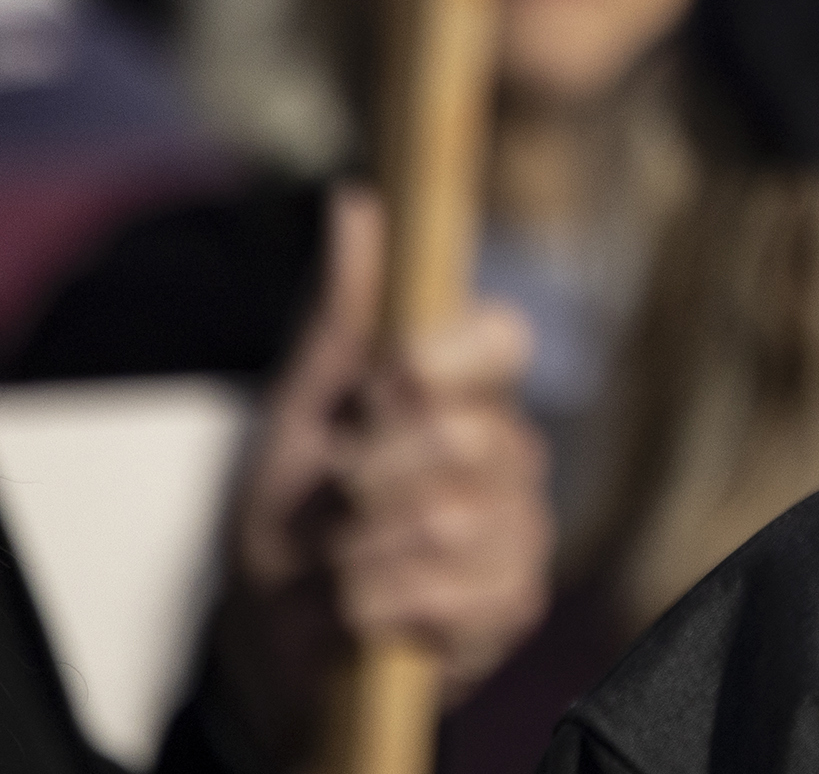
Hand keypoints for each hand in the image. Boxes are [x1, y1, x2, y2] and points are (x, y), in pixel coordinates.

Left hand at [197, 189, 550, 745]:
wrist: (274, 642)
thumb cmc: (292, 517)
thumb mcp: (299, 416)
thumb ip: (339, 319)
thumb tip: (356, 201)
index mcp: (467, 394)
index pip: (504, 339)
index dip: (446, 359)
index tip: (386, 383)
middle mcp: (510, 453)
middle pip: (466, 436)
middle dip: (368, 477)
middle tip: (332, 503)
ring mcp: (518, 531)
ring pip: (448, 519)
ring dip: (356, 553)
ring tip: (335, 568)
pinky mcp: (510, 604)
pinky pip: (444, 594)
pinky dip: (373, 608)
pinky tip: (362, 613)